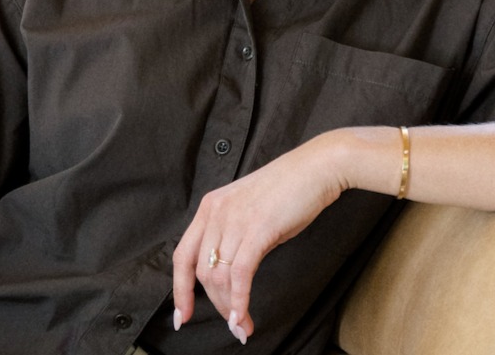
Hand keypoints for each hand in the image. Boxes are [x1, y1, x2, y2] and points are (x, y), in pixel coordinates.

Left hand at [171, 132, 345, 343]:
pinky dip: (240, 301)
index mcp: (210, 206)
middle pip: (202, 271)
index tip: (180, 316)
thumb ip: (233, 236)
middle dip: (215, 304)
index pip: (182, 255)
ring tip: (243, 326)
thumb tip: (229, 275)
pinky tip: (244, 316)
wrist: (315, 168)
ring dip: (230, 308)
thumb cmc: (288, 189)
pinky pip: (240, 274)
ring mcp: (236, 219)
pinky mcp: (258, 228)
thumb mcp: (248, 210)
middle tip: (232, 323)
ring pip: (220, 276)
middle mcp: (217, 212)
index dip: (179, 289)